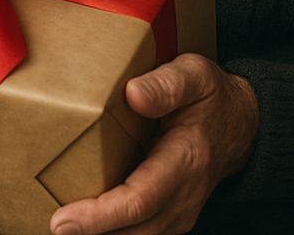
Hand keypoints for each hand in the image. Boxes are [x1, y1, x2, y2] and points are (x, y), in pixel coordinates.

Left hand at [49, 54, 258, 234]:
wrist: (241, 124)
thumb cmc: (211, 96)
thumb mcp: (194, 75)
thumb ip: (166, 84)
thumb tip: (133, 95)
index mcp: (185, 160)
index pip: (140, 199)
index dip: (101, 215)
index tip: (64, 220)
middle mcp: (183, 196)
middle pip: (135, 229)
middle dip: (92, 233)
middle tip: (52, 226)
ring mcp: (178, 211)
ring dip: (100, 234)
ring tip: (62, 225)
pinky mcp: (169, 215)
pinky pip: (139, 232)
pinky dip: (111, 230)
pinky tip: (84, 223)